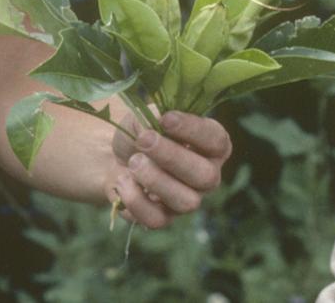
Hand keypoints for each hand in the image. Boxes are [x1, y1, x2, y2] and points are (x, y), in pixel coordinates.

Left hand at [106, 110, 231, 228]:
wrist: (117, 155)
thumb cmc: (143, 130)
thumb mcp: (149, 115)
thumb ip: (157, 117)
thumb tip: (157, 125)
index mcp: (212, 145)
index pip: (216, 140)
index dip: (193, 130)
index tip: (166, 119)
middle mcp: (207, 175)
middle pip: (206, 176)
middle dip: (172, 157)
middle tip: (144, 139)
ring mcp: (188, 199)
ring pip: (186, 202)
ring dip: (155, 180)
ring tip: (132, 162)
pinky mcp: (165, 217)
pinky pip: (157, 220)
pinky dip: (136, 200)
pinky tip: (123, 181)